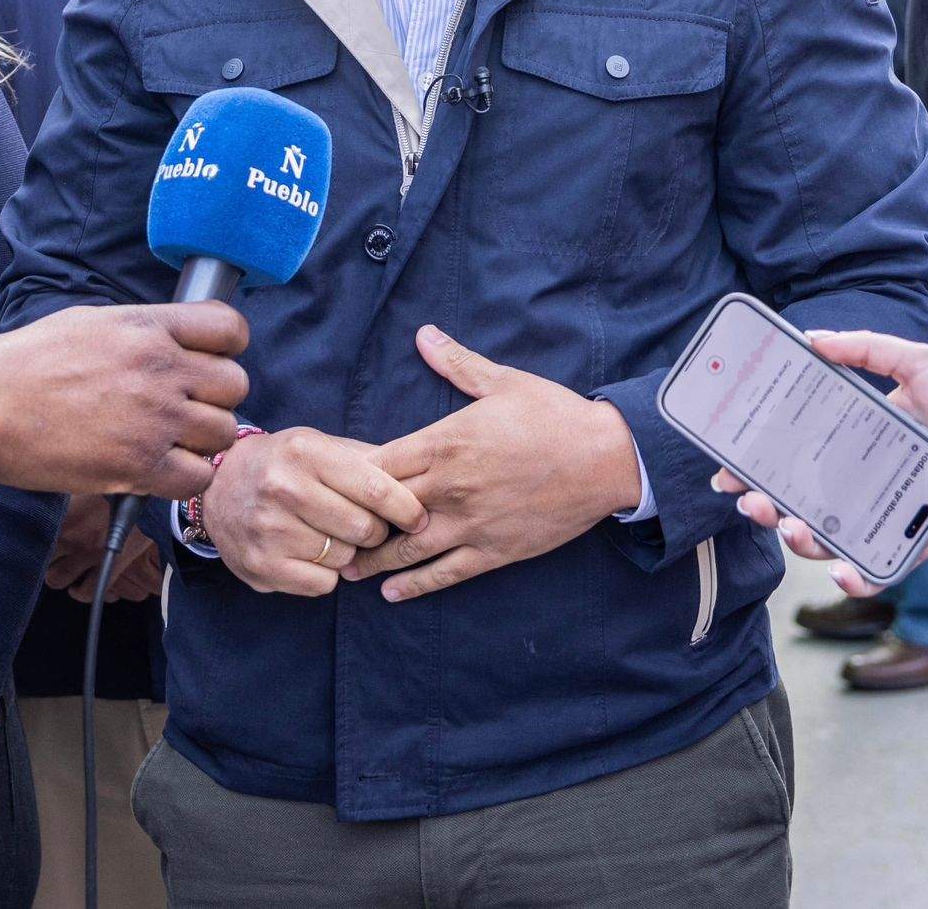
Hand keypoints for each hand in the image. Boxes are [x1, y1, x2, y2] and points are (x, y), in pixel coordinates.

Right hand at [0, 302, 249, 499]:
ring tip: (169, 443)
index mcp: (147, 327)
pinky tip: (158, 470)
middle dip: (215, 399)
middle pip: (235, 384)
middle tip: (186, 410)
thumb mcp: (90, 323)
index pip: (229, 329)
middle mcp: (160, 369)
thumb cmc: (26, 363)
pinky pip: (197, 478)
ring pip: (223, 433)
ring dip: (201, 441)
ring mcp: (154, 419)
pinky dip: (184, 478)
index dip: (227, 348)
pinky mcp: (139, 466)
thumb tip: (171, 342)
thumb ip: (140, 331)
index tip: (210, 363)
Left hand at [45, 496, 164, 602]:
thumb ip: (71, 494)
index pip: (33, 533)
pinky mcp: (109, 568)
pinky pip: (88, 592)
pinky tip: (82, 587)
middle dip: (45, 560)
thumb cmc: (123, 487)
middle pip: (40, 557)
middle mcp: (70, 535)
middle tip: (53, 557)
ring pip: (57, 579)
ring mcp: (87, 554)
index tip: (35, 539)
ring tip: (66, 572)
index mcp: (63, 512)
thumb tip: (54, 489)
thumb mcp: (91, 485)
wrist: (156, 498)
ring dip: (60, 578)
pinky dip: (82, 592)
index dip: (30, 539)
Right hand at [203, 427, 423, 595]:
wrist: (216, 487)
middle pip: (363, 528)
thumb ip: (365, 459)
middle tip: (365, 526)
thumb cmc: (282, 464)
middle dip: (375, 531)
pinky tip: (310, 553)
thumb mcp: (317, 445)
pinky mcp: (261, 566)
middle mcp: (283, 488)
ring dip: (348, 552)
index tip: (419, 518)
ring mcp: (269, 530)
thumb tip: (420, 477)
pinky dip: (326, 575)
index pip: (374, 487)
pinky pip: (323, 584)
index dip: (406, 507)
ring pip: (345, 558)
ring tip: (328, 535)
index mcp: (304, 452)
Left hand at [342, 325, 640, 601]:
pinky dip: (416, 585)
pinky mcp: (494, 550)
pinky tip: (391, 593)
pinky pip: (446, 573)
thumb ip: (456, 363)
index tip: (327, 482)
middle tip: (320, 531)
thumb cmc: (553, 415)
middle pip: (383, 509)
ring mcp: (471, 522)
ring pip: (408, 549)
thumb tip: (423, 334)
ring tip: (342, 570)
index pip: (379, 463)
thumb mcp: (502, 381)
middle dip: (351, 521)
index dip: (350, 475)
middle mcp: (450, 486)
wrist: (606, 458)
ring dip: (372, 561)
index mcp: (445, 442)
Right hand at [713, 327, 927, 596]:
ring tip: (792, 528)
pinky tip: (842, 571)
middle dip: (762, 507)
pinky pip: (878, 568)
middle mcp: (860, 479)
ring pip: (826, 538)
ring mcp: (883, 514)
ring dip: (798, 540)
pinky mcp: (913, 543)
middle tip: (750, 503)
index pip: (789, 453)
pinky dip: (857, 578)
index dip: (752, 463)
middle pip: (795, 500)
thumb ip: (865, 348)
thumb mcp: (917, 363)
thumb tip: (811, 338)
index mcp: (852, 439)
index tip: (724, 470)